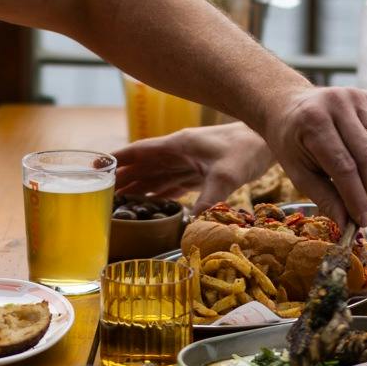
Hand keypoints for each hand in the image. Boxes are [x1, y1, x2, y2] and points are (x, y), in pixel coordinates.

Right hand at [114, 121, 273, 207]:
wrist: (269, 141)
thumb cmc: (247, 149)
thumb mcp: (227, 174)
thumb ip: (208, 198)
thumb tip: (191, 224)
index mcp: (178, 146)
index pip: (140, 152)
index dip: (119, 160)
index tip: (98, 166)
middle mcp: (179, 153)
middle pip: (144, 166)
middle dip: (124, 178)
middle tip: (102, 194)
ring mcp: (190, 162)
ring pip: (157, 175)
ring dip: (140, 187)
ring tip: (120, 202)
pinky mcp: (201, 171)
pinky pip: (173, 182)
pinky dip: (160, 192)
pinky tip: (152, 202)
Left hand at [253, 86, 366, 225]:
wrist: (287, 105)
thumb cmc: (290, 143)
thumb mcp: (297, 171)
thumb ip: (323, 196)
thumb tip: (345, 224)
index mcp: (313, 121)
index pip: (343, 167)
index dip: (355, 197)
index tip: (360, 221)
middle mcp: (337, 103)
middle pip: (366, 157)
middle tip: (366, 212)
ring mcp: (355, 97)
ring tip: (361, 190)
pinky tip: (359, 163)